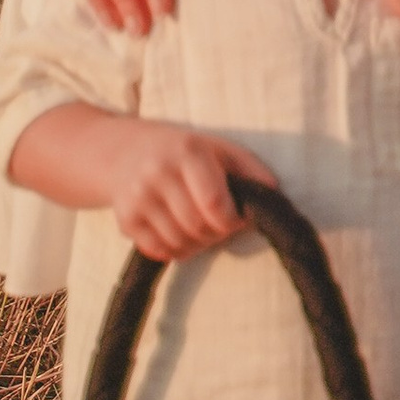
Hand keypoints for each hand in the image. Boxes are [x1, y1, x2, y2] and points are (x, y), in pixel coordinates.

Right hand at [102, 120, 273, 264]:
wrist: (125, 152)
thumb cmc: (183, 152)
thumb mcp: (218, 148)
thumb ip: (249, 168)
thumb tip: (274, 193)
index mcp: (187, 151)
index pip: (214, 202)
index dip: (232, 220)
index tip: (238, 217)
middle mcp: (158, 173)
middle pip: (198, 226)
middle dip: (217, 233)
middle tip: (220, 223)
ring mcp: (138, 198)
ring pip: (180, 243)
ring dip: (198, 244)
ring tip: (201, 227)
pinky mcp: (125, 220)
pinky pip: (161, 252)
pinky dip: (177, 250)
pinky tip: (181, 232)